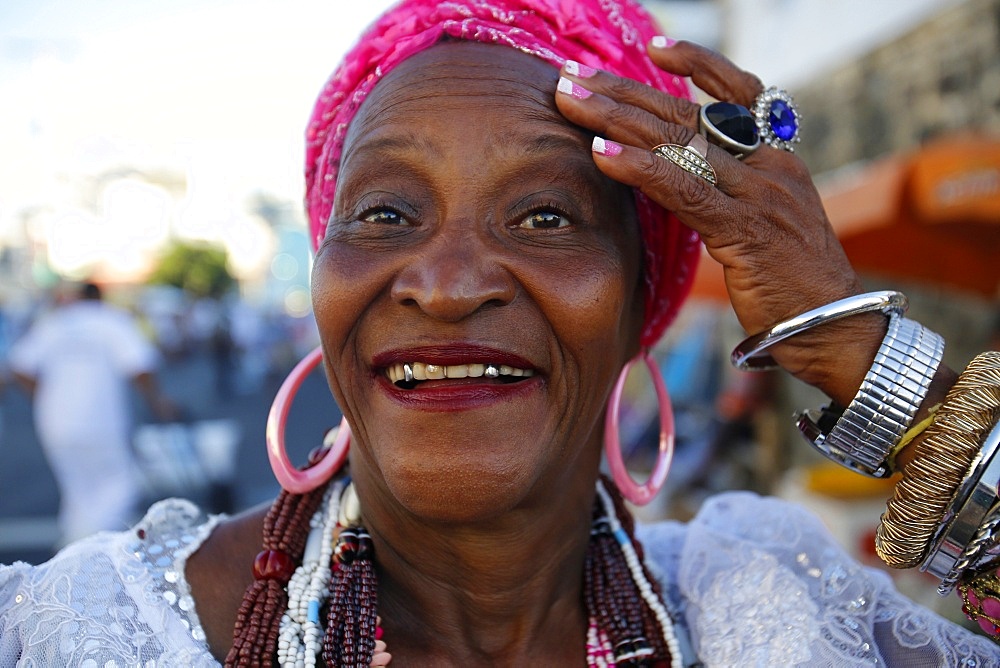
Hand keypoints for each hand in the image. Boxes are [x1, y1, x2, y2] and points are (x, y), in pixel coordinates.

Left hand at [555, 41, 884, 403]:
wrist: (833, 328)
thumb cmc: (792, 284)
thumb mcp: (763, 226)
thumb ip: (727, 196)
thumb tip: (677, 181)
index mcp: (777, 160)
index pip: (739, 92)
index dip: (699, 65)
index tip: (655, 47)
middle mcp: (769, 167)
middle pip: (687, 113)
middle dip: (625, 91)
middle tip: (573, 76)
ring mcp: (758, 195)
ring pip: (677, 143)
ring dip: (615, 118)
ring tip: (569, 99)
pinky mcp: (744, 230)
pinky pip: (684, 190)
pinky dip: (640, 168)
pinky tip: (601, 152)